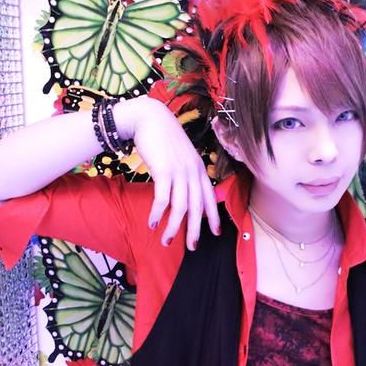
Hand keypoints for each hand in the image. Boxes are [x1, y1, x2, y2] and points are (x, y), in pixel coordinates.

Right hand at [115, 98, 219, 249]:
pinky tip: (152, 223)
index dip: (214, 217)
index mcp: (200, 169)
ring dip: (173, 227)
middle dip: (195, 230)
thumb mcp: (182, 156)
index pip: (210, 197)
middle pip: (197, 207)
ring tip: (166, 241)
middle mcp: (194, 172)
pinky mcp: (164, 171)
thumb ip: (187, 173)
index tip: (216, 233)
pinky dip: (157, 213)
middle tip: (192, 247)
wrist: (150, 118)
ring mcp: (180, 172)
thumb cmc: (164, 138)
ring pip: (180, 207)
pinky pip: (163, 199)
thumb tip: (186, 192)